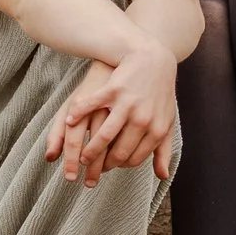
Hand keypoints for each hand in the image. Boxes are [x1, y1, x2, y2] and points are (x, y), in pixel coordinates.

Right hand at [45, 46, 177, 184]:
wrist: (153, 58)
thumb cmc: (159, 94)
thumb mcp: (166, 120)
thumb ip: (163, 149)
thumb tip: (162, 176)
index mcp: (156, 130)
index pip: (133, 159)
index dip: (118, 166)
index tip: (107, 166)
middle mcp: (142, 120)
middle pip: (118, 152)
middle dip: (101, 164)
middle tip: (89, 166)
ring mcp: (127, 104)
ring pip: (103, 136)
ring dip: (88, 149)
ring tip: (80, 155)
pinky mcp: (113, 89)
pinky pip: (91, 107)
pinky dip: (77, 115)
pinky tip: (69, 121)